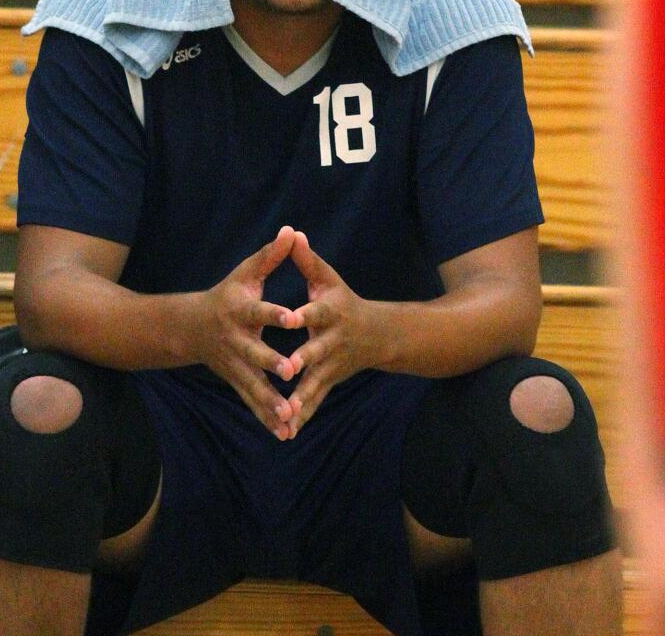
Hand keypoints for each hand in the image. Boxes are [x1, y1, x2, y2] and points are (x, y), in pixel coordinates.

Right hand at [199, 225, 303, 439]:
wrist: (190, 327)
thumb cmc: (227, 294)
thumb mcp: (246, 273)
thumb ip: (271, 255)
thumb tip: (291, 231)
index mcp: (240, 311)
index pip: (259, 311)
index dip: (275, 313)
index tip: (293, 317)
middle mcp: (235, 340)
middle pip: (254, 353)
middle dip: (271, 363)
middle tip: (291, 371)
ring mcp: (234, 364)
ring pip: (253, 385)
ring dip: (270, 401)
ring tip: (290, 416)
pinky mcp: (236, 381)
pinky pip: (252, 402)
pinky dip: (266, 418)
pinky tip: (284, 433)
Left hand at [286, 230, 377, 435]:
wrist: (380, 335)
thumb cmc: (345, 301)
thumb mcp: (329, 279)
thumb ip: (307, 260)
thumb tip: (292, 233)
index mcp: (330, 312)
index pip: (315, 311)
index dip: (302, 314)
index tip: (288, 319)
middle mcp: (334, 339)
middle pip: (317, 350)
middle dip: (304, 360)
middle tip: (287, 369)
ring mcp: (333, 363)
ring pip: (316, 381)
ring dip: (301, 397)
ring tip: (284, 412)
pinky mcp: (330, 380)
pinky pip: (316, 400)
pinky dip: (303, 415)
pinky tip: (287, 431)